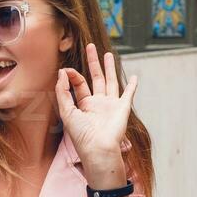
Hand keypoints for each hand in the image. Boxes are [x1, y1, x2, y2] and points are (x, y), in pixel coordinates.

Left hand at [56, 43, 137, 178]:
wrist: (99, 149)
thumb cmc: (81, 135)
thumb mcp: (66, 112)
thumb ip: (62, 92)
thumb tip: (62, 72)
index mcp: (84, 105)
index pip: (79, 84)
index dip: (72, 75)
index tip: (66, 70)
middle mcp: (98, 103)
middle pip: (95, 78)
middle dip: (93, 62)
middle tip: (90, 46)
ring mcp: (111, 105)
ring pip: (111, 81)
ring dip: (110, 67)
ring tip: (108, 54)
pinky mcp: (123, 107)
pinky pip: (128, 94)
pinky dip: (133, 86)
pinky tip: (134, 77)